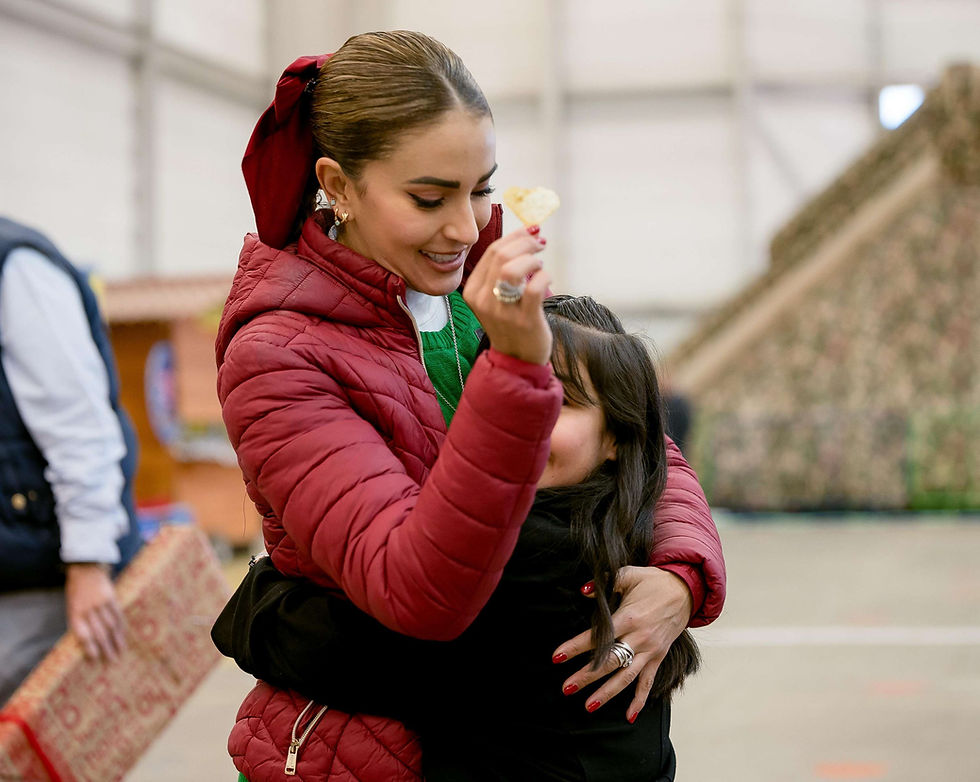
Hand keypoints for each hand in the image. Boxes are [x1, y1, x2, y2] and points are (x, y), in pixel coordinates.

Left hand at [65, 562, 125, 662]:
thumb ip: (80, 621)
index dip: (89, 647)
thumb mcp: (72, 605)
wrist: (86, 568)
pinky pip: (118, 614)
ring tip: (121, 651)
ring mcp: (100, 602)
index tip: (95, 659)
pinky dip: (122, 626)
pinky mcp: (111, 597)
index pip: (83, 634)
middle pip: (99, 632)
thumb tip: (88, 642)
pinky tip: (124, 635)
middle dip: (105, 648)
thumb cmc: (77, 590)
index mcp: (75, 611)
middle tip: (111, 661)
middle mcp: (88, 608)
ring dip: (116, 639)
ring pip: (110, 625)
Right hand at [463, 225, 550, 364]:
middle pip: (501, 255)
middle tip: (540, 243)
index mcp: (473, 291)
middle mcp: (483, 300)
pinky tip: (547, 278)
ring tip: (540, 264)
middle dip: (525, 242)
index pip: (491, 252)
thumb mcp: (495, 297)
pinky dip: (543, 276)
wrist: (517, 359)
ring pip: (512, 268)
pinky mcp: (524, 319)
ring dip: (532, 259)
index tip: (530, 231)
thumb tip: (525, 236)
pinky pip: (533, 287)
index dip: (514, 236)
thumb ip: (502, 270)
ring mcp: (502, 311)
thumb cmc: (510, 323)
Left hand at [551, 566, 691, 720]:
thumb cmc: (653, 581)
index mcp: (629, 617)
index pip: (598, 636)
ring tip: (589, 705)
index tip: (557, 657)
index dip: (576, 647)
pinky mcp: (658, 657)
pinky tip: (629, 716)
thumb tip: (583, 590)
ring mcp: (650, 650)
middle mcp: (639, 637)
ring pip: (626, 677)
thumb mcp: (628, 574)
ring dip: (607, 693)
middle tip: (566, 688)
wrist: (685, 590)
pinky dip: (639, 700)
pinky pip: (648, 682)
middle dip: (586, 676)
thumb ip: (604, 582)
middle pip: (609, 661)